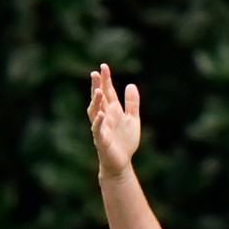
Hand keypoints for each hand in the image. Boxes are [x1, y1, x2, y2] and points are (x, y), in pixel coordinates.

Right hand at [87, 63, 140, 177]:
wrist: (121, 163)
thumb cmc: (125, 142)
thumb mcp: (133, 119)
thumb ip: (132, 103)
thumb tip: (131, 84)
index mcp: (113, 111)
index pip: (108, 92)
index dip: (105, 80)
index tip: (103, 66)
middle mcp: (105, 116)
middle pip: (99, 99)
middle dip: (97, 86)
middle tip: (95, 73)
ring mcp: (101, 127)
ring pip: (95, 112)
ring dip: (96, 102)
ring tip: (98, 91)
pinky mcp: (101, 139)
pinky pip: (98, 129)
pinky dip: (99, 121)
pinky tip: (101, 114)